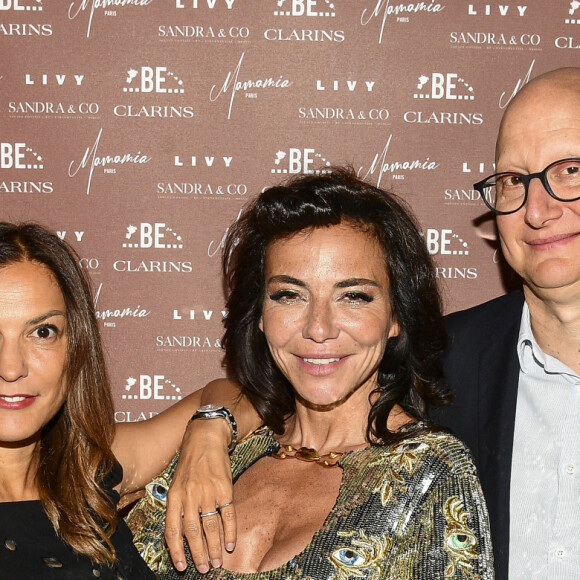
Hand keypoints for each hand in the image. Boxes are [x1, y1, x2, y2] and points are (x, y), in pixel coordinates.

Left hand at [165, 418, 235, 572]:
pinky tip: (231, 543)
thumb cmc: (190, 460)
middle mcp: (189, 496)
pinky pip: (227, 515)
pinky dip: (230, 532)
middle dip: (198, 554)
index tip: (182, 566)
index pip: (173, 530)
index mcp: (174, 496)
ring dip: (214, 547)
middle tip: (204, 568)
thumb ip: (179, 504)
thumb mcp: (177, 481)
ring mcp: (207, 493)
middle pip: (192, 532)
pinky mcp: (224, 489)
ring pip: (210, 527)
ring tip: (217, 561)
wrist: (206, 437)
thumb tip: (181, 531)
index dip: (177, 551)